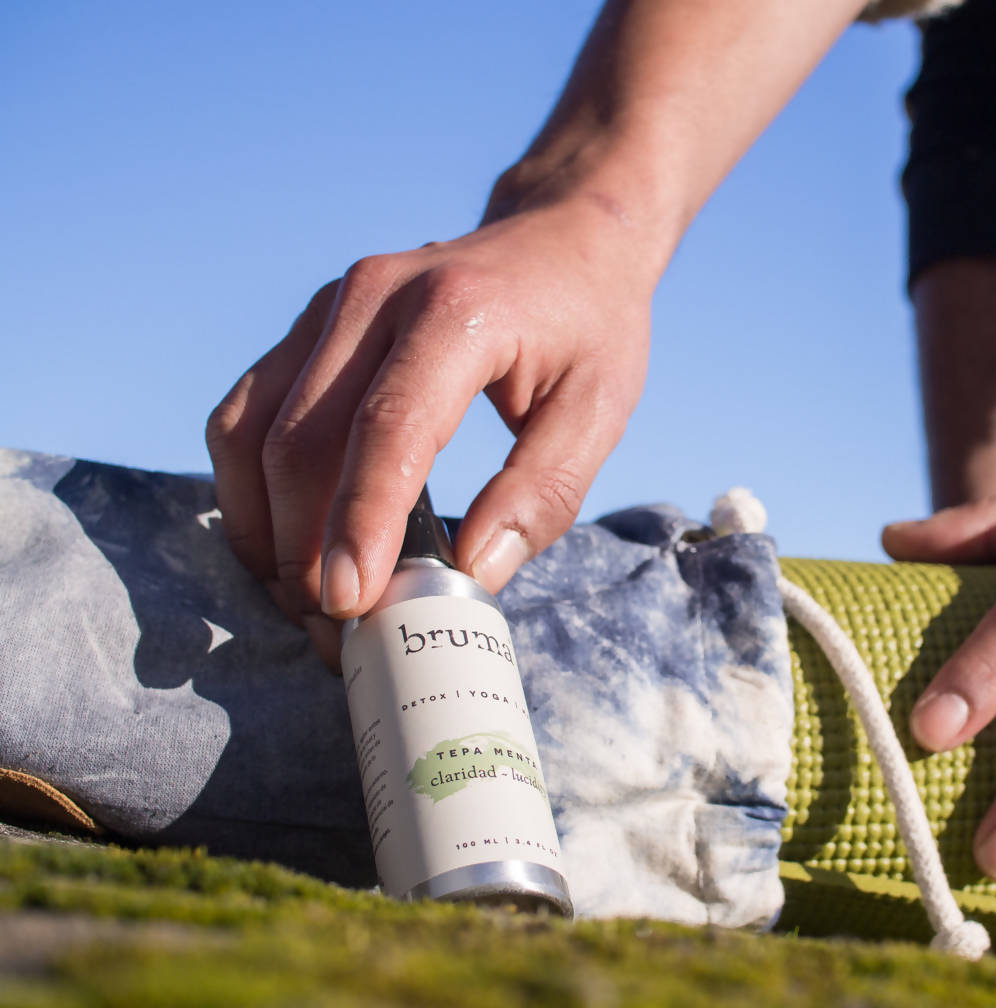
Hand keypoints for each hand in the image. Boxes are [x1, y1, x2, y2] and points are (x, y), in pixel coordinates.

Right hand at [206, 199, 652, 667]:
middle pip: (303, 439)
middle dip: (304, 549)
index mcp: (458, 312)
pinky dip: (251, 487)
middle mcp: (376, 296)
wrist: (564, 240)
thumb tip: (471, 576)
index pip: (389, 428)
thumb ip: (540, 495)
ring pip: (254, 429)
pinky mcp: (310, 325)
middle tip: (336, 632)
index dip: (359, 521)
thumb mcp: (599, 412)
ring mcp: (331, 305)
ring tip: (306, 600)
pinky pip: (248, 413)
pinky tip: (285, 542)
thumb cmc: (590, 330)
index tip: (347, 602)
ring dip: (265, 527)